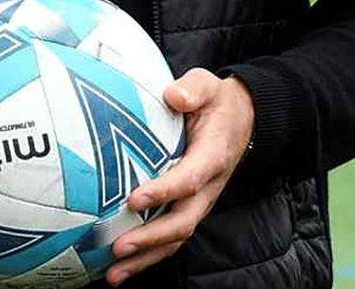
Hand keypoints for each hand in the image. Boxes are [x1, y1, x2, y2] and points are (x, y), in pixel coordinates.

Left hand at [105, 70, 253, 285]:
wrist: (242, 119)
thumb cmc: (216, 101)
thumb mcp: (209, 84)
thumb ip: (193, 89)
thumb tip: (174, 95)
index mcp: (212, 156)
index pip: (190, 179)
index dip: (164, 191)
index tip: (134, 199)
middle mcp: (208, 187)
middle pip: (182, 221)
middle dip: (150, 238)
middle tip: (117, 247)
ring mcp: (199, 202)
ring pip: (176, 238)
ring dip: (146, 257)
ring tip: (113, 274)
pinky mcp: (188, 208)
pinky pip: (170, 238)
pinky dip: (147, 255)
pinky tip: (118, 268)